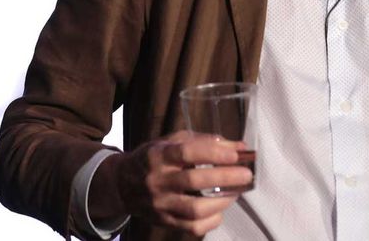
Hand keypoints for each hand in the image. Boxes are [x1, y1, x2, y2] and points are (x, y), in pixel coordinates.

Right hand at [89, 131, 251, 234]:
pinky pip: (191, 227)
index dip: (213, 153)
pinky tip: (219, 210)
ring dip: (221, 202)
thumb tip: (239, 146)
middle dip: (225, 178)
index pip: (187, 153)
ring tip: (235, 193)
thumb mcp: (173, 141)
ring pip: (194, 209)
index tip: (235, 154)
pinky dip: (211, 221)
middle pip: (193, 181)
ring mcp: (160, 203)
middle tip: (246, 175)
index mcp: (159, 155)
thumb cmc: (154, 158)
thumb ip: (205, 141)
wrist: (122, 184)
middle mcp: (157, 180)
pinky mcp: (164, 221)